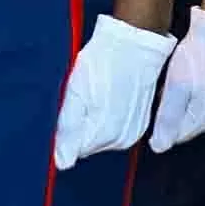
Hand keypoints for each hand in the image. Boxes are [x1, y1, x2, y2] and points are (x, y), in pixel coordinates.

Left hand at [52, 15, 175, 169]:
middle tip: (87, 96)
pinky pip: (117, 130)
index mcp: (104, 133)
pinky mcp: (141, 121)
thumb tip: (63, 162)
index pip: (74, 149)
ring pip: (102, 138)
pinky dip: (109, 117)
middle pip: (89, 144)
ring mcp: (135, 130)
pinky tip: (110, 96)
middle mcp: (123, 138)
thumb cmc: (104, 61)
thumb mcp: (75, 93)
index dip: (69, 128)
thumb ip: (68, 130)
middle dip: (83, 125)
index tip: (75, 105)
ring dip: (96, 121)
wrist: (135, 42)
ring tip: (100, 94)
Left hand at [149, 6, 204, 151]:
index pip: (175, 135)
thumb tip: (159, 148)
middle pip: (185, 125)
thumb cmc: (197, 57)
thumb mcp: (176, 87)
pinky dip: (192, 95)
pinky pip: (203, 103)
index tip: (158, 99)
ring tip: (176, 81)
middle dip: (172, 112)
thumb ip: (168, 120)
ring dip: (181, 103)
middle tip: (166, 88)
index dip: (161, 120)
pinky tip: (188, 79)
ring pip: (193, 114)